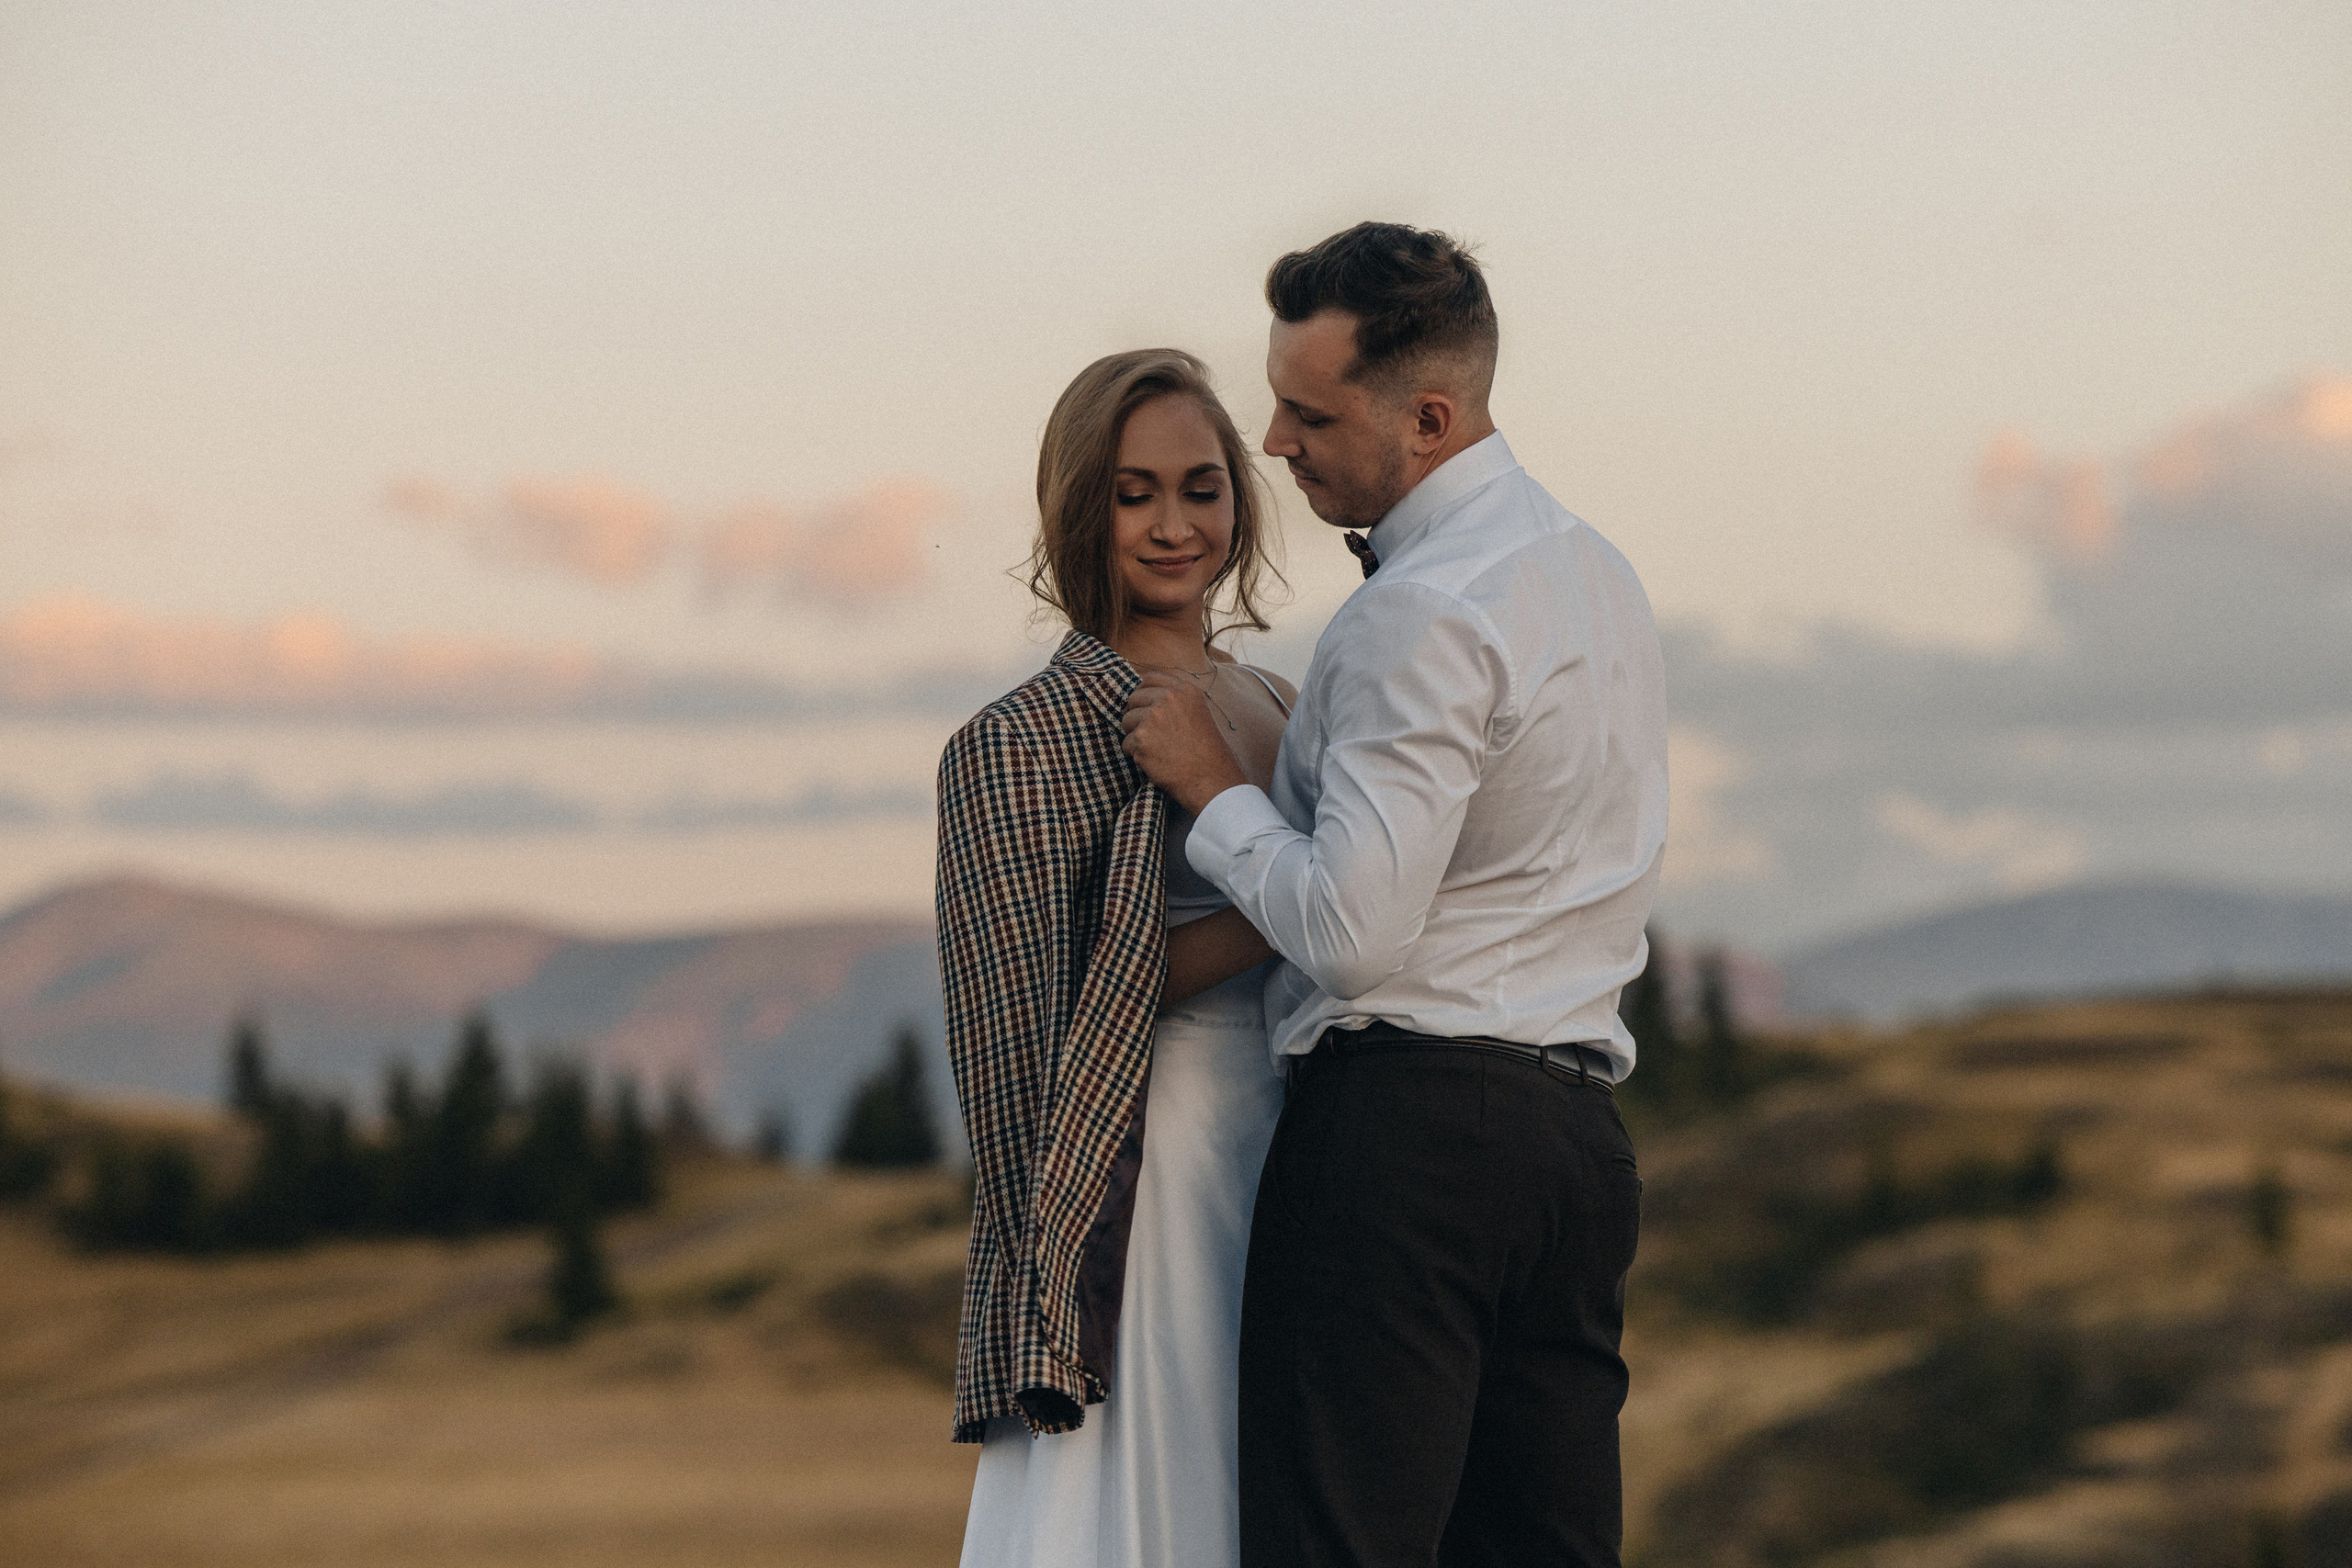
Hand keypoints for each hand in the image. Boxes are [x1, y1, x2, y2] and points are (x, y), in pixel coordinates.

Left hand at [1121, 672, 1248, 815]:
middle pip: (1134, 699)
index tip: (1141, 705)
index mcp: (1184, 690)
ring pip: (1126, 721)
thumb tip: (1146, 696)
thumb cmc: (1207, 752)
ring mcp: (1153, 718)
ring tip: (1155, 749)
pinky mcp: (1141, 739)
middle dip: (1135, 715)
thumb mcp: (1199, 713)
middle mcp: (1168, 699)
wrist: (1211, 779)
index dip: (1141, 692)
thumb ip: (1176, 701)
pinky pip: (1126, 744)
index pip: (1150, 678)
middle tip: (1147, 733)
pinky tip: (1154, 761)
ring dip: (1134, 736)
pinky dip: (1135, 755)